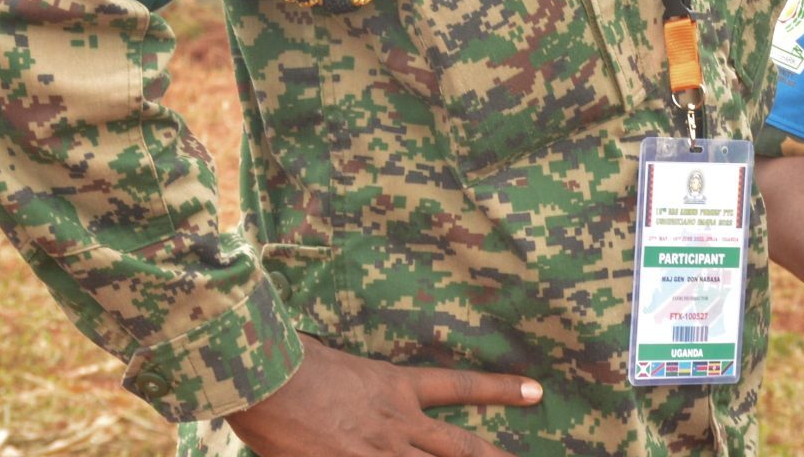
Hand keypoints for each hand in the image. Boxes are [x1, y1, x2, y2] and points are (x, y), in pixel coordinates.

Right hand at [223, 334, 541, 456]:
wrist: (268, 375)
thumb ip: (345, 377)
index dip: (498, 389)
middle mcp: (396, 422)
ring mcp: (377, 449)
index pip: (459, 386)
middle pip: (459, 447)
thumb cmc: (288, 358)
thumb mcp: (327, 357)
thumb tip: (326, 363)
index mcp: (394, 386)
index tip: (535, 391)